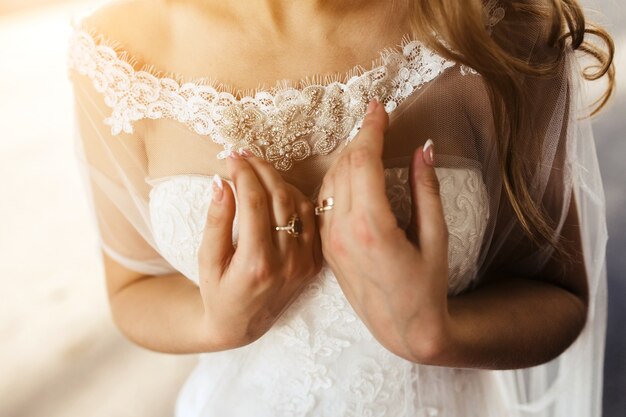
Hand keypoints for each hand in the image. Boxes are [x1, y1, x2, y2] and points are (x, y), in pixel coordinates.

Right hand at [197, 151, 322, 348]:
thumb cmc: (217, 292)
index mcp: (257, 264)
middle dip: (260, 169)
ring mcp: (304, 264)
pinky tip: (277, 190)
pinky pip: (310, 220)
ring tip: (257, 169)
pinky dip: (295, 198)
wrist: (242, 325)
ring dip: (279, 180)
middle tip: (244, 154)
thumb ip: (216, 221)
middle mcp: (287, 263)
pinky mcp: (314, 263)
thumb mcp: (207, 260)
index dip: (242, 173)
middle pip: (279, 198)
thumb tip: (221, 182)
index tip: (230, 157)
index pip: (253, 202)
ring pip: (298, 204)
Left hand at [317, 99, 450, 361]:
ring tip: (366, 142)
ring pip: (329, 182)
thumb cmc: (428, 287)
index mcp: (372, 227)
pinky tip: (352, 172)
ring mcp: (331, 241)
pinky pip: (324, 203)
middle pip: (343, 167)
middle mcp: (344, 232)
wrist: (403, 330)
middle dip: (358, 139)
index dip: (370, 130)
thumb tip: (422, 149)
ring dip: (345, 158)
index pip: (363, 162)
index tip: (377, 108)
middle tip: (375, 121)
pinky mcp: (327, 249)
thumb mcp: (436, 238)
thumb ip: (426, 190)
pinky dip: (337, 180)